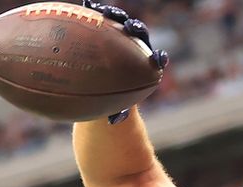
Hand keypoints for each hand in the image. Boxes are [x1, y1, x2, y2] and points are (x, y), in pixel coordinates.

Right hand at [82, 1, 168, 123]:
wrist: (103, 89)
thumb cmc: (113, 102)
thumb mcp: (115, 109)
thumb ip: (118, 112)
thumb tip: (114, 120)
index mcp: (145, 67)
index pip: (156, 60)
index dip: (158, 59)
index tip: (158, 59)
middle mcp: (136, 49)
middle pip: (139, 36)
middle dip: (136, 30)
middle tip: (131, 27)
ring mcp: (121, 38)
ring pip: (120, 24)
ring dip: (116, 16)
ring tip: (106, 12)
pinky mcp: (106, 30)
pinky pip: (100, 21)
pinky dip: (93, 13)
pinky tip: (84, 7)